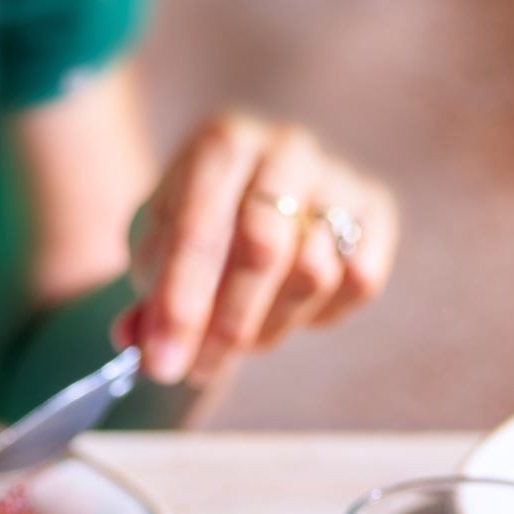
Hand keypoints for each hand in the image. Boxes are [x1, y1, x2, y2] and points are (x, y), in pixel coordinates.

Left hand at [116, 114, 397, 395]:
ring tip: (239, 337)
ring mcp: (337, 175)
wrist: (250, 195)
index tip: (161, 363)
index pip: (199, 229)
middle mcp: (286, 147)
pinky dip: (322, 312)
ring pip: (312, 273)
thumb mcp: (156, 253)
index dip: (181, 303)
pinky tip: (290, 309)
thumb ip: (147, 298)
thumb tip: (137, 341)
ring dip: (269, 325)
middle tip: (197, 369)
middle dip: (225, 324)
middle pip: (262, 249)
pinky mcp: (376, 209)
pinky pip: (358, 281)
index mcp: (222, 143)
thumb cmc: (196, 227)